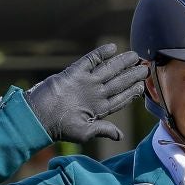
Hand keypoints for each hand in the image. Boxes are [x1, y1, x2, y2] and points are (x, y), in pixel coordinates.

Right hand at [23, 44, 145, 142]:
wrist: (40, 115)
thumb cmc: (60, 128)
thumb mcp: (84, 133)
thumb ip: (103, 130)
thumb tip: (120, 136)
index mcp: (99, 109)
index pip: (120, 98)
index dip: (132, 92)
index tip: (142, 85)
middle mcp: (94, 94)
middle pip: (118, 82)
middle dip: (131, 75)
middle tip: (144, 67)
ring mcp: (85, 82)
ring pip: (108, 69)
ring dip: (121, 62)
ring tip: (134, 56)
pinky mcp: (75, 72)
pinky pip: (90, 60)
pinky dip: (101, 53)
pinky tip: (112, 47)